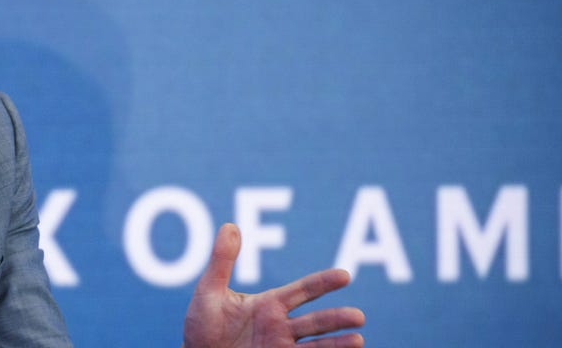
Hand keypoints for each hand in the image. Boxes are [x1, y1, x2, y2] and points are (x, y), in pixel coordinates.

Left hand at [183, 223, 364, 347]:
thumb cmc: (201, 326)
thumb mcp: (208, 291)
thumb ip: (221, 261)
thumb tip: (230, 225)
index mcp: (268, 305)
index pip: (302, 291)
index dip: (323, 282)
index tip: (345, 275)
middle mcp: (279, 326)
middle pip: (315, 322)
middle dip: (337, 318)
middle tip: (359, 317)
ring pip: (316, 346)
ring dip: (337, 343)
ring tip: (359, 340)